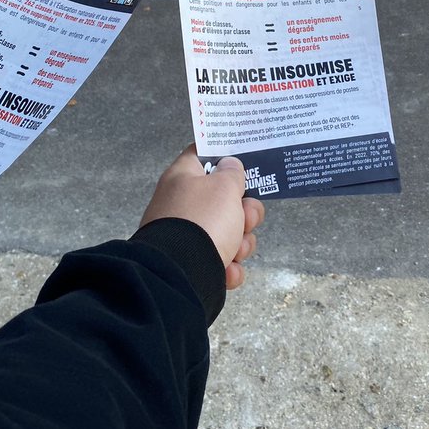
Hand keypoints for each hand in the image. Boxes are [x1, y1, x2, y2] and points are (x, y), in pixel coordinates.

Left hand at [140, 146, 264, 289]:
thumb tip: (228, 165)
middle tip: (246, 218)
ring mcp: (185, 236)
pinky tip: (228, 270)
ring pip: (227, 232)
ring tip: (237, 250)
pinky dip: (228, 267)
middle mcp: (181, 204)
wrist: (181, 275)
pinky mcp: (191, 264)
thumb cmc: (203, 221)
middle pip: (222, 199)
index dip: (224, 155)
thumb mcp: (224, 187)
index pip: (201, 153)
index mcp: (182, 177)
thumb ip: (231, 173)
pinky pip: (219, 260)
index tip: (244, 163)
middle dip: (244, 212)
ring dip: (241, 242)